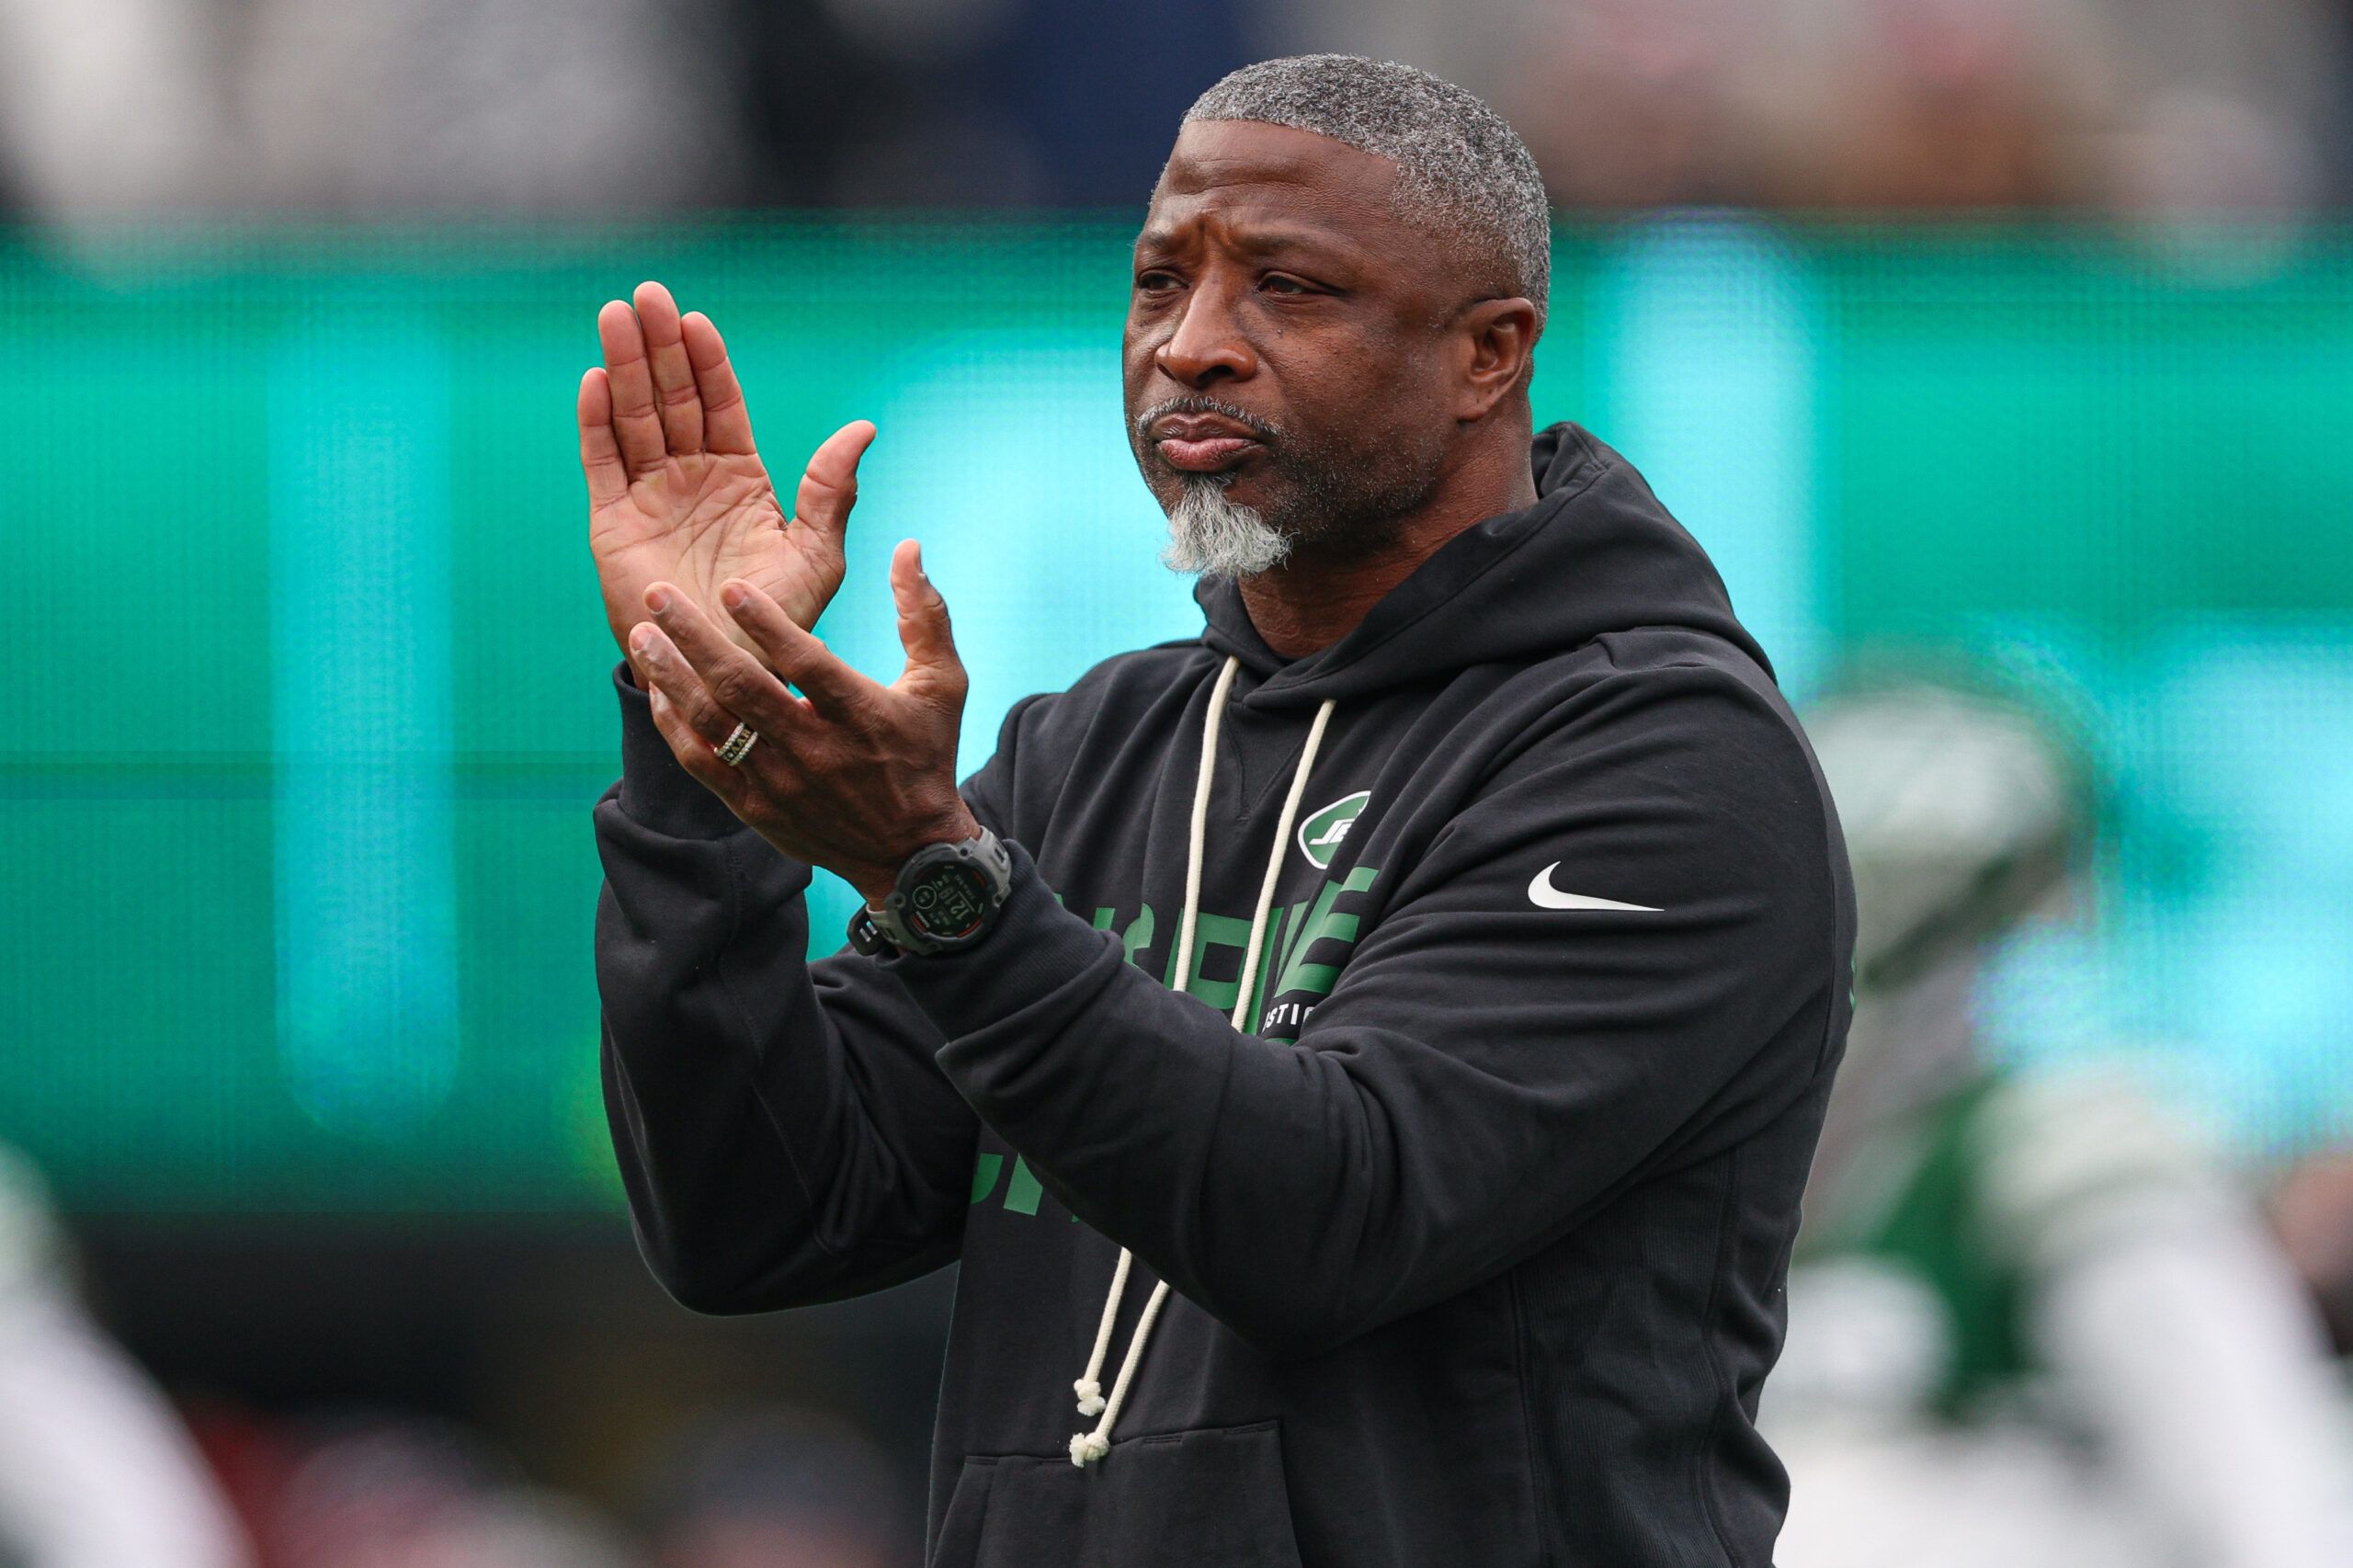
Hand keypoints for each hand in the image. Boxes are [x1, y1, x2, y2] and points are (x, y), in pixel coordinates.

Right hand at [579, 280, 874, 667]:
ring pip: (633, 418)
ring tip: (615, 316)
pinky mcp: (613, 524)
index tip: (697, 320)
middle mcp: (690, 480)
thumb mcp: (817, 553)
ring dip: (625, 367)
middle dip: (659, 347)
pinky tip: (597, 380)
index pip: (720, 406)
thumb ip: (832, 490)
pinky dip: (597, 422)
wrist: (728, 676)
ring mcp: (649, 498)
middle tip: (647, 294)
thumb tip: (863, 429)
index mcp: (740, 479)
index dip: (707, 363)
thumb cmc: (779, 623)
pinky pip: (602, 463)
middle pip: (671, 399)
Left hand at [626, 539, 980, 901]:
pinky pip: (702, 763)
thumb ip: (925, 615)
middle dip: (694, 637)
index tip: (730, 587)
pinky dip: (675, 726)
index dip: (766, 624)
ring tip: (642, 635)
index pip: (807, 664)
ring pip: (713, 725)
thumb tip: (907, 548)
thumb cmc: (926, 756)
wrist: (910, 854)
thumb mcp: (942, 685)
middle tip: (657, 595)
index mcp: (861, 715)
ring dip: (672, 676)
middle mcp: (816, 750)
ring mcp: (780, 783)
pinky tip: (658, 690)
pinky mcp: (756, 809)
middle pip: (743, 688)